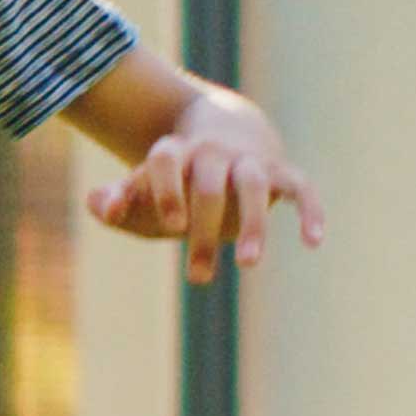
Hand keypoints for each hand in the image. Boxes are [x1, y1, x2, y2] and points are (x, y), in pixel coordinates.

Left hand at [90, 99, 321, 282]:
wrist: (224, 136)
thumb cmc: (174, 181)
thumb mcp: (142, 191)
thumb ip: (115, 201)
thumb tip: (102, 206)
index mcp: (175, 153)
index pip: (166, 161)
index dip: (168, 190)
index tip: (171, 227)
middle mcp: (214, 152)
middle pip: (210, 186)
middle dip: (204, 232)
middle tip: (197, 278)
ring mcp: (250, 161)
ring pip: (255, 186)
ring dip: (254, 224)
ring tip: (248, 264)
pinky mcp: (282, 173)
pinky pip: (301, 188)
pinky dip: (310, 210)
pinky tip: (313, 242)